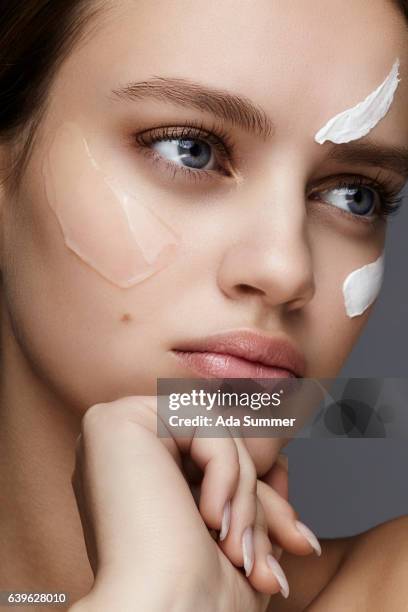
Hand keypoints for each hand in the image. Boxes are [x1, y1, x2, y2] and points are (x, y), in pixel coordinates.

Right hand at [68, 397, 276, 610]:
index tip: (299, 541)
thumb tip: (283, 466)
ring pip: (214, 431)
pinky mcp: (116, 421)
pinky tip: (208, 517)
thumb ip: (253, 496)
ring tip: (238, 548)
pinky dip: (224, 468)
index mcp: (138, 481)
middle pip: (216, 447)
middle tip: (276, 556)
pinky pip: (201, 419)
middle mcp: (122, 454)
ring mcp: (115, 433)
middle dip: (259, 499)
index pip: (213, 464)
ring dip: (244, 491)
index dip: (258, 496)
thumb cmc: (197, 596)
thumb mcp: (240, 537)